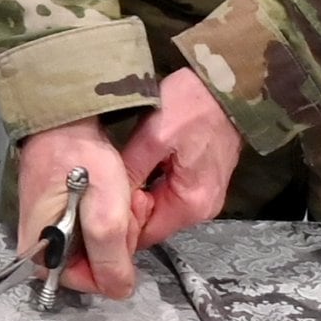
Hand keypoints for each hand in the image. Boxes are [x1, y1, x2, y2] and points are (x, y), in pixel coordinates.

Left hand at [13, 69, 239, 300]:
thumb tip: (106, 198)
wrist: (227, 85)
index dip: (119, 226)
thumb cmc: (194, 106)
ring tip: (111, 178)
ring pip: (157, 207)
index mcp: (191, 203)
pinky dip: (149, 186)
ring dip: (136, 197)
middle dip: (125, 210)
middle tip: (98, 189)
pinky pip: (167, 192)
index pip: (146, 235)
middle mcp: (201, 208)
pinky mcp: (199, 179)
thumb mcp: (154, 136)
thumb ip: (131, 170)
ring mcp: (202, 194)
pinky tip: (132, 169)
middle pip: (152, 223)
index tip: (94, 208)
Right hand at [14, 120, 132, 298]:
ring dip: (120, 224)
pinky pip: (96, 228)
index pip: (92, 282)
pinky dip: (113, 213)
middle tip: (124, 207)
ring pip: (100, 246)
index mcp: (43, 254)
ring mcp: (53, 230)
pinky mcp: (63, 214)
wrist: (66, 123)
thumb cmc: (76, 158)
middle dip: (121, 238)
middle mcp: (44, 246)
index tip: (122, 229)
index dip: (116, 259)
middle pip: (97, 265)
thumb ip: (111, 258)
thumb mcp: (105, 214)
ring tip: (120, 196)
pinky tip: (114, 194)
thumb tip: (118, 288)